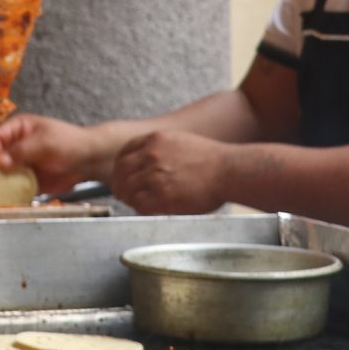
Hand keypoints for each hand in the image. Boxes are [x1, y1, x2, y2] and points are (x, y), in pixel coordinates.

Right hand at [0, 114, 93, 194]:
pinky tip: (11, 196)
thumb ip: (22, 150)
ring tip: (0, 190)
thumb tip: (0, 161)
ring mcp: (22, 164)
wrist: (89, 160)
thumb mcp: (45, 142)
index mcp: (18, 129)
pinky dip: (11, 192)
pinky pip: (14, 187)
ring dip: (0, 183)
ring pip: (2, 174)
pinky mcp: (28, 180)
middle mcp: (16, 146)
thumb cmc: (70, 142)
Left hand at [110, 130, 230, 214]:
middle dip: (119, 183)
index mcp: (154, 140)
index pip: (124, 152)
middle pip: (121, 171)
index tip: (120, 175)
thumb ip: (160, 148)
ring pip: (127, 188)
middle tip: (121, 193)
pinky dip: (139, 208)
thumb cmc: (211, 159)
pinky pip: (139, 204)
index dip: (119, 166)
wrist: (229, 171)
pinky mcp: (162, 196)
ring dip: (128, 197)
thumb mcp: (180, 141)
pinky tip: (146, 209)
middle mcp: (151, 155)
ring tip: (133, 203)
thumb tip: (146, 161)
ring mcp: (155, 175)